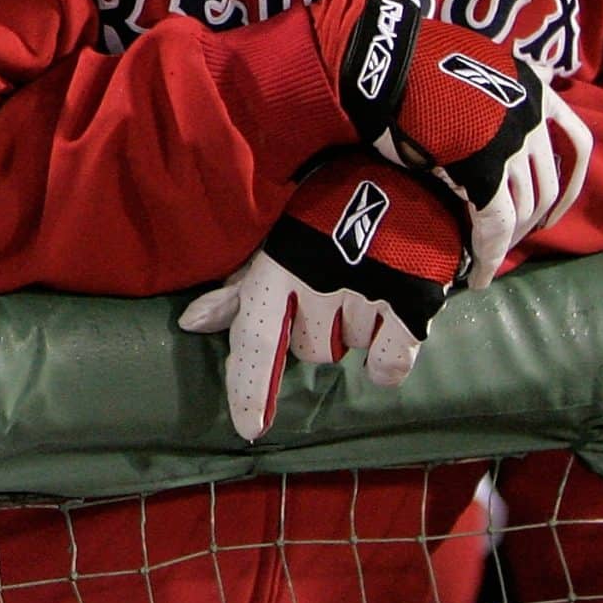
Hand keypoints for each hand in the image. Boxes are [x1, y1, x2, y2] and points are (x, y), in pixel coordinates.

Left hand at [180, 150, 469, 440]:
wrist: (406, 172)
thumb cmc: (330, 210)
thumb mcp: (278, 242)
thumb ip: (238, 291)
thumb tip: (190, 324)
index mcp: (278, 265)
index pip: (256, 337)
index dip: (250, 387)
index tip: (249, 430)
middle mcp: (318, 281)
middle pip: (309, 351)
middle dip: (318, 330)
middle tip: (333, 288)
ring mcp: (366, 291)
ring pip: (350, 350)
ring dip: (356, 328)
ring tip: (366, 281)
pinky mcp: (412, 300)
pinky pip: (391, 360)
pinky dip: (391, 356)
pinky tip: (393, 323)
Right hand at [318, 0, 593, 281]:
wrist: (387, 58)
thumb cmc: (414, 62)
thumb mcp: (469, 72)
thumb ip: (490, 100)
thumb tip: (483, 131)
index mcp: (536, 89)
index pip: (576, 143)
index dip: (569, 184)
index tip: (553, 211)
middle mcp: (534, 117)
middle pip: (546, 185)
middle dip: (529, 221)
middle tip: (507, 241)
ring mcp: (513, 143)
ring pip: (524, 208)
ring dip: (507, 240)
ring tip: (485, 259)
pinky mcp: (485, 169)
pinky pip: (496, 221)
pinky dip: (488, 253)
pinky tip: (478, 274)